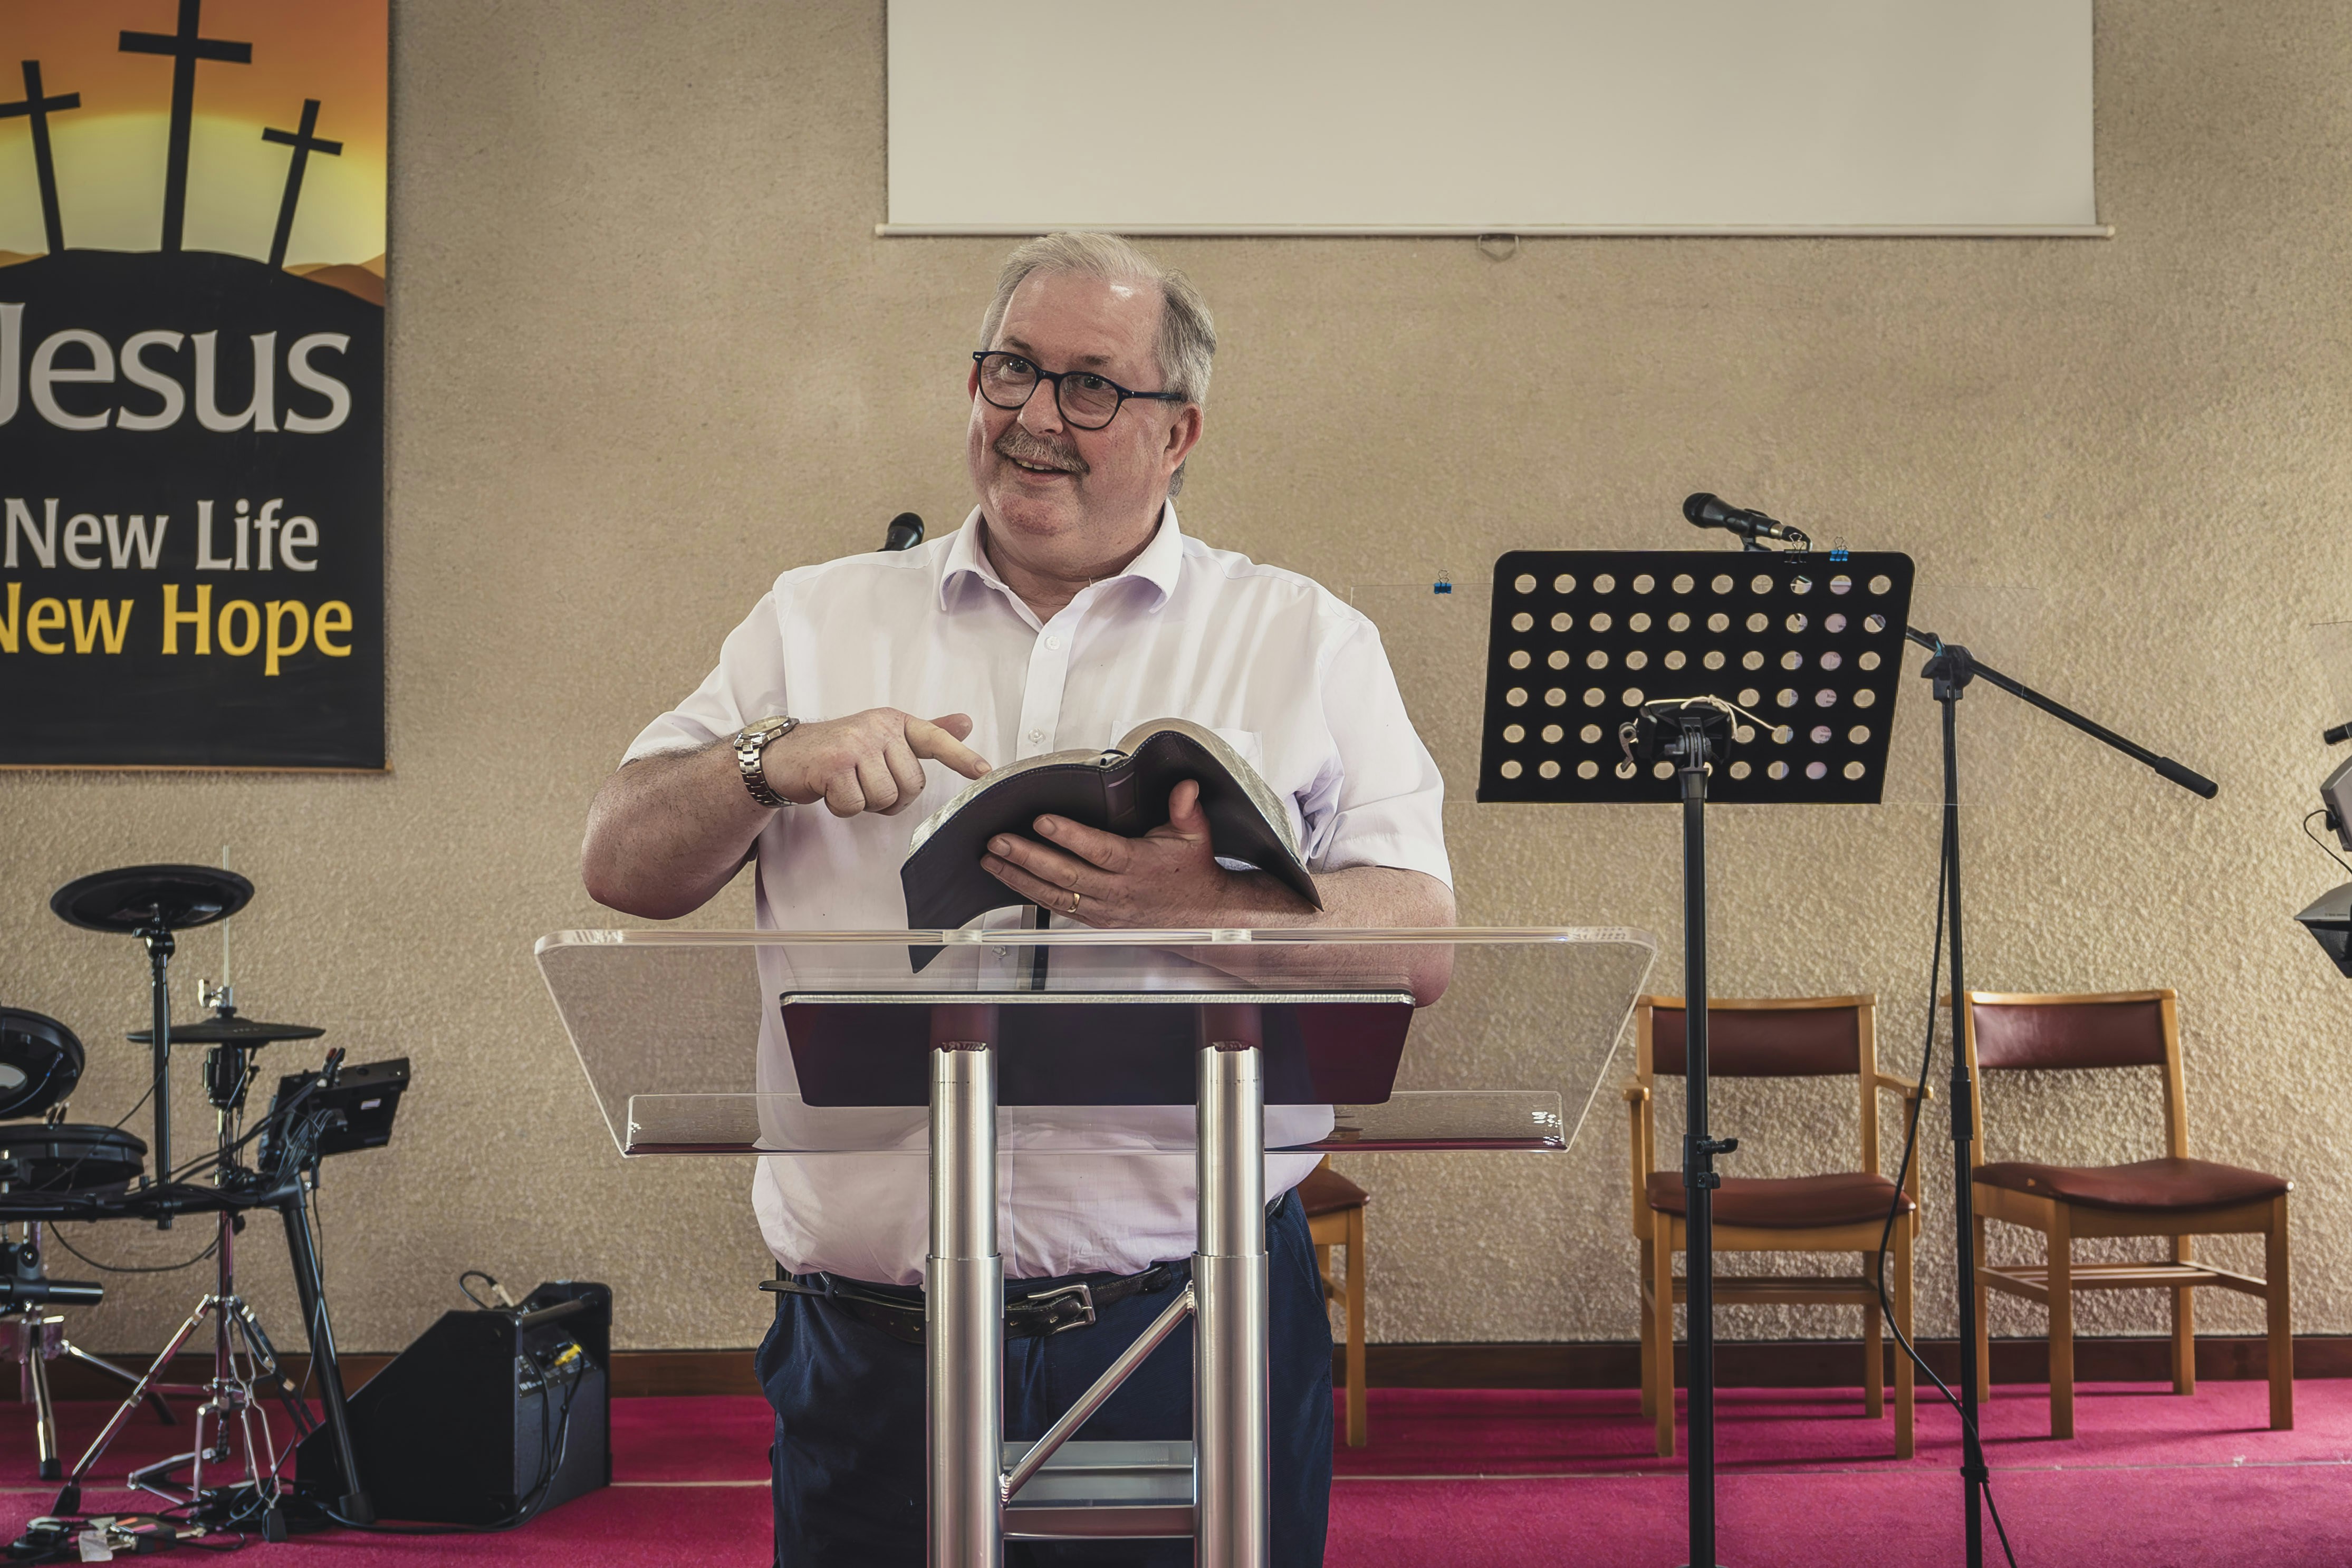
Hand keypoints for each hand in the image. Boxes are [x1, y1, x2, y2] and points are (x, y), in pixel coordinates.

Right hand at [764, 710, 990, 816]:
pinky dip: (843, 808)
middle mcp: (876, 728)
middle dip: (891, 797)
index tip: (985, 771)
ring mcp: (854, 745)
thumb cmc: (838, 750)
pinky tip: (831, 790)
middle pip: (910, 784)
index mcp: (893, 722)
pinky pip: (856, 806)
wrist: (785, 755)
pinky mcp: (833, 765)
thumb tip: (965, 723)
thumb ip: (924, 734)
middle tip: (866, 784)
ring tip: (848, 785)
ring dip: (866, 803)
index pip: (934, 738)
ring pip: (885, 797)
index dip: (961, 757)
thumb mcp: (883, 737)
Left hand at [978, 779, 1312, 926]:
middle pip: (1067, 875)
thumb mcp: (1196, 835)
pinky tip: (1009, 880)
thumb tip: (1185, 787)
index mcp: (1140, 865)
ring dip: (1020, 878)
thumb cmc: (1194, 872)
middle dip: (1028, 857)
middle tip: (999, 841)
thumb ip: (1186, 808)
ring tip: (991, 859)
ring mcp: (1105, 909)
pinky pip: (1059, 908)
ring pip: (1056, 895)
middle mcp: (1119, 890)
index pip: (1101, 850)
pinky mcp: (1097, 920)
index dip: (1070, 837)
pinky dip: (1031, 894)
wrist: (1203, 918)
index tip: (1043, 821)